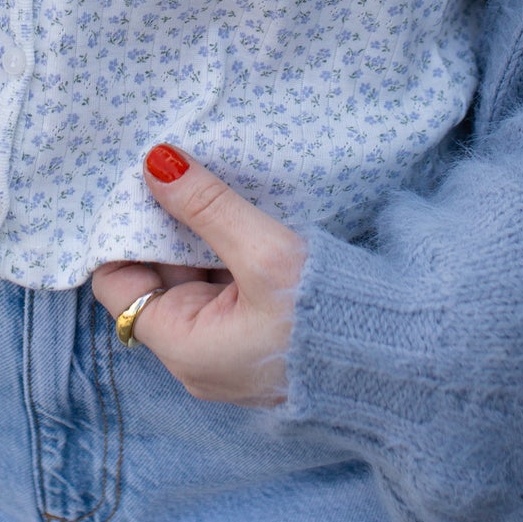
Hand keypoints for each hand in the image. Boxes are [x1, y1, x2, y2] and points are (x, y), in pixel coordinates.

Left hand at [90, 144, 306, 406]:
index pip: (116, 284)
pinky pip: (222, 289)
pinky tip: (237, 218)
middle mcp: (195, 356)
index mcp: (183, 347)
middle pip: (152, 280)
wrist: (406, 359)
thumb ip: (206, 206)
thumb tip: (156, 162)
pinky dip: (223, 254)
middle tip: (175, 174)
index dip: (122, 234)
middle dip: (161, 229)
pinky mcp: (256, 339)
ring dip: (196, 238)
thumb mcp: (264, 252)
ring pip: (189, 280)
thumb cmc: (329, 314)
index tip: (140, 186)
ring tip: (207, 187)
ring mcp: (227, 350)